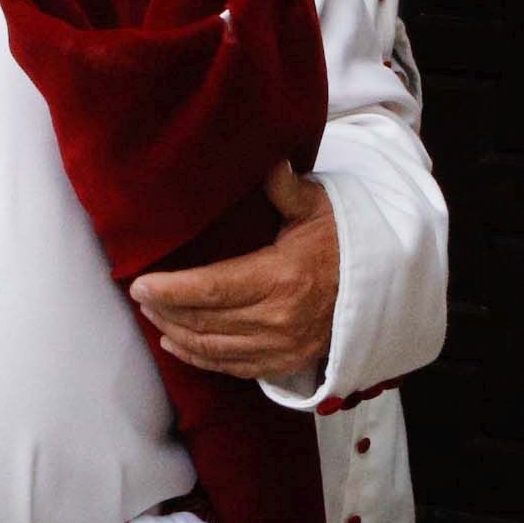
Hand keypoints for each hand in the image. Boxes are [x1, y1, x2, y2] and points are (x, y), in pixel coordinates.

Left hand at [133, 163, 339, 383]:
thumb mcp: (316, 207)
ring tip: (152, 315)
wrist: (383, 285)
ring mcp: (283, 346)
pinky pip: (232, 367)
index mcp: (282, 278)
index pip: (211, 289)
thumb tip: (265, 155)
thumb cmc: (345, 240)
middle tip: (140, 296)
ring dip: (175, 333)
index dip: (170, 290)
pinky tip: (177, 344)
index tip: (140, 284)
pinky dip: (200, 358)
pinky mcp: (286, 362)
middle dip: (165, 310)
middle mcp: (280, 319)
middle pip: (204, 321)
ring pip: (213, 347)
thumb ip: (283, 186)